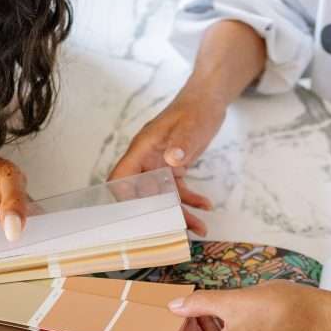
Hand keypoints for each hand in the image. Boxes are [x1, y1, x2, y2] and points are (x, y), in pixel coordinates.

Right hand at [109, 84, 223, 234]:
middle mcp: (147, 160)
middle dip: (159, 214)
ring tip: (199, 228)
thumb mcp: (189, 126)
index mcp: (142, 149)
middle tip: (175, 231)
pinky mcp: (174, 169)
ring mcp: (160, 166)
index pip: (121, 177)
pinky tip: (205, 206)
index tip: (137, 217)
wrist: (208, 100)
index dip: (123, 198)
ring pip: (164, 197)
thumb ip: (180, 143)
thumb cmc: (195, 108)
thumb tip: (171, 160)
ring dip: (181, 213)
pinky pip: (179, 191)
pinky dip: (192, 200)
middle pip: (144, 194)